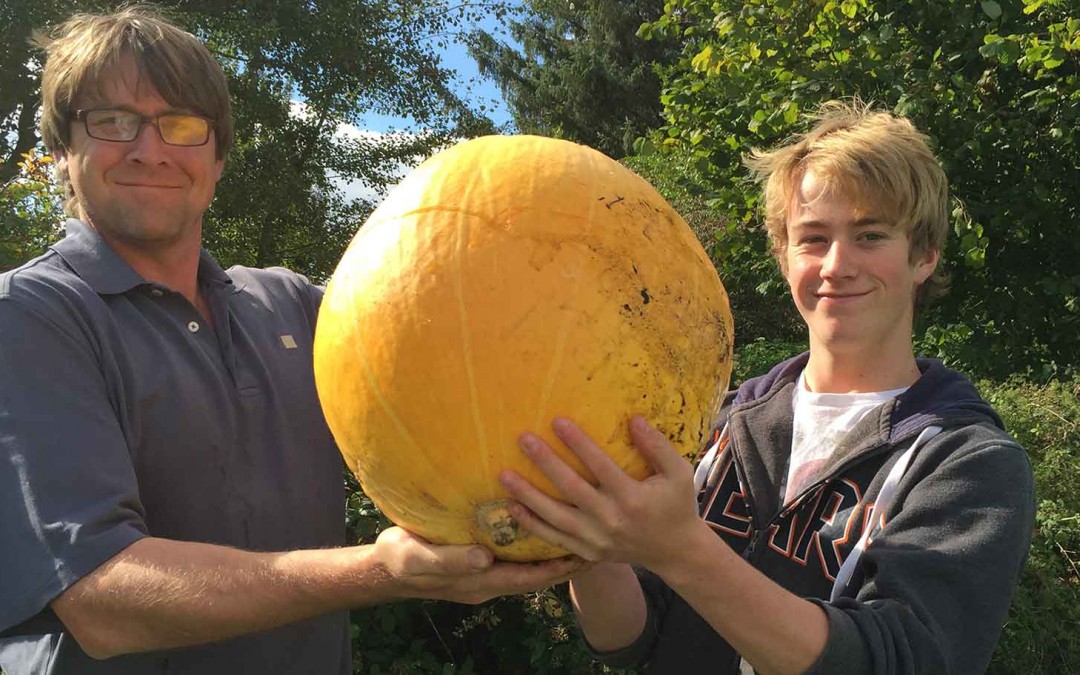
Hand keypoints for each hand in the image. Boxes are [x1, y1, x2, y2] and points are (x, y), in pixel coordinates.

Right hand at [371, 526, 586, 603]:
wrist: (383, 565)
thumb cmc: (400, 558)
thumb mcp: (420, 557)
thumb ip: (451, 559)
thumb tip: (484, 557)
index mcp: (479, 581)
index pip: (527, 579)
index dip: (555, 570)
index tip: (583, 557)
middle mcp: (487, 579)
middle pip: (534, 576)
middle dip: (563, 564)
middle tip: (595, 548)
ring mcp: (481, 572)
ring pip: (525, 567)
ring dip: (550, 555)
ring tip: (578, 538)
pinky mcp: (475, 561)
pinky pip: (511, 557)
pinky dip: (530, 547)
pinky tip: (541, 529)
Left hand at [499, 416, 702, 568]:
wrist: (674, 551)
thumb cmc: (676, 504)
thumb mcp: (678, 473)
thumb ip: (658, 447)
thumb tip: (634, 420)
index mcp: (633, 498)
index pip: (600, 466)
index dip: (578, 443)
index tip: (557, 421)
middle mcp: (612, 520)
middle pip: (572, 489)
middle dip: (546, 463)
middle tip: (523, 439)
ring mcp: (597, 539)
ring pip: (555, 517)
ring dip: (528, 495)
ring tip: (504, 475)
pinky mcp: (587, 552)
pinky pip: (554, 538)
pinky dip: (531, 524)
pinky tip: (511, 507)